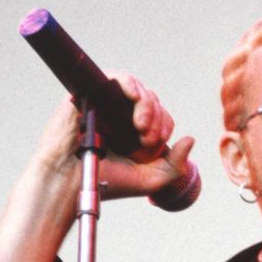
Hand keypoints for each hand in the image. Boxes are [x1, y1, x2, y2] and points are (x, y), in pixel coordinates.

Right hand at [30, 72, 194, 200]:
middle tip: (146, 140)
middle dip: (156, 120)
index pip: (161, 117)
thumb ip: (175, 165)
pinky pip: (115, 77)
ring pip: (137, 89)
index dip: (163, 128)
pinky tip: (134, 97)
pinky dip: (129, 84)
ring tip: (141, 126)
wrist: (70, 182)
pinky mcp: (91, 93)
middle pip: (152, 101)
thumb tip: (190, 138)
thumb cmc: (107, 183)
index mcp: (135, 131)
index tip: (152, 147)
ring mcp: (107, 103)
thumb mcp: (151, 180)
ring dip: (146, 105)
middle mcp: (122, 115)